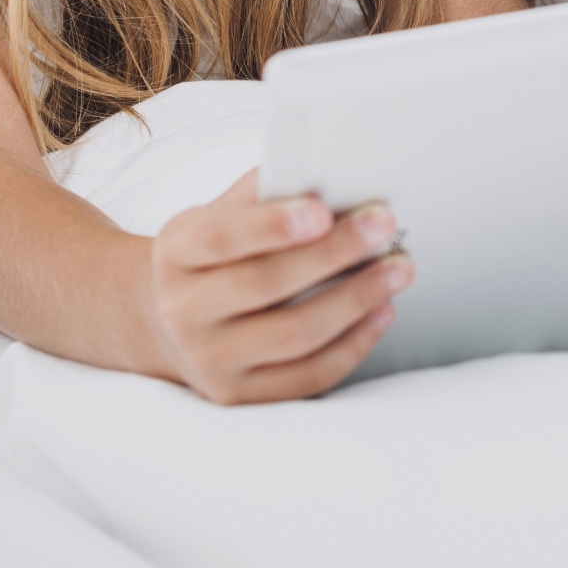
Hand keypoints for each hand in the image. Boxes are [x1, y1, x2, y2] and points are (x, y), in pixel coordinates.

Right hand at [144, 170, 410, 403]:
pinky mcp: (240, 395)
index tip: (323, 210)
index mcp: (176, 251)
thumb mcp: (221, 213)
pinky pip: (308, 377)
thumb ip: (264, 192)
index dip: (272, 225)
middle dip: (334, 253)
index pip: (221, 238)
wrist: (170, 323)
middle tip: (383, 226)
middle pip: (265, 285)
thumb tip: (329, 172)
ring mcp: (209, 360)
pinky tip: (381, 312)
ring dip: (356, 300)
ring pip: (294, 335)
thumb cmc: (215, 255)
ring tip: (397, 269)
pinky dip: (353, 345)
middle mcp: (183, 310)